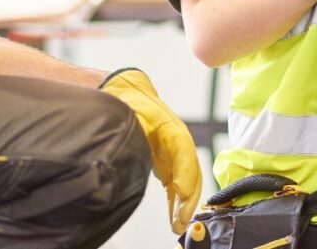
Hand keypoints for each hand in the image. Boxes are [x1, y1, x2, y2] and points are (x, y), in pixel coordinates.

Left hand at [100, 68, 201, 233]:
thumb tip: (128, 153)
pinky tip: (176, 218)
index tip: (182, 192)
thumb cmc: (127, 102)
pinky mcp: (167, 162)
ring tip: (179, 225)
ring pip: (186, 179)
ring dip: (184, 203)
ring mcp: (174, 152)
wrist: (127, 91)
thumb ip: (132, 131)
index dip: (185, 171)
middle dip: (188, 196)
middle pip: (190, 169)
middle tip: (182, 220)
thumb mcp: (128, 113)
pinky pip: (176, 184)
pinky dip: (177, 201)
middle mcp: (177, 141)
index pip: (183, 150)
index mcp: (169, 126)